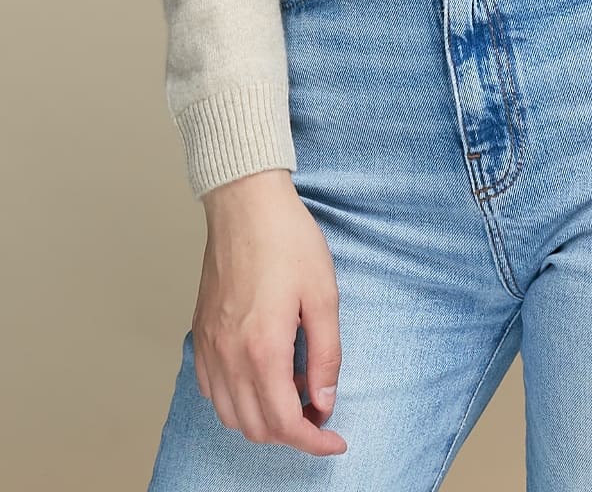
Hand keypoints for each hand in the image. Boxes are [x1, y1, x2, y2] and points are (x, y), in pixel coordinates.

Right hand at [192, 169, 346, 454]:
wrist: (246, 204)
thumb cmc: (287, 240)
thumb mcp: (324, 295)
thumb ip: (326, 355)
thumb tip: (325, 401)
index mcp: (263, 349)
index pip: (285, 423)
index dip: (314, 441)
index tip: (335, 441)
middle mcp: (229, 357)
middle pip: (256, 428)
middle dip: (292, 434)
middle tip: (320, 414)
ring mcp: (209, 349)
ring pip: (230, 416)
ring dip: (263, 421)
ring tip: (295, 397)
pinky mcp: (200, 336)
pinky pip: (212, 392)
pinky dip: (237, 402)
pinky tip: (261, 381)